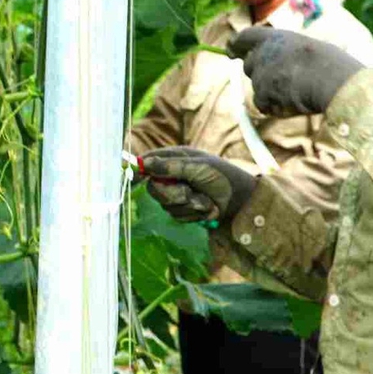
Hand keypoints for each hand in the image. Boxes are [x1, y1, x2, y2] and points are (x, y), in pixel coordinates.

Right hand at [141, 146, 256, 224]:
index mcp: (175, 158)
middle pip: (153, 188)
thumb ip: (171, 166)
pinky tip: (206, 207)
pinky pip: (177, 215)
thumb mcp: (197, 167)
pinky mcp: (182, 209)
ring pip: (165, 204)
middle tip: (187, 193)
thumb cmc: (222, 176)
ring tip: (205, 199)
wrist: (240, 200)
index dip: (138, 169)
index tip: (133, 178)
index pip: (148, 161)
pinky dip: (193, 213)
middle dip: (171, 193)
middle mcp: (172, 175)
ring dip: (188, 204)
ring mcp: (176, 192)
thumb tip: (145, 163)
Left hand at [229, 27, 363, 116]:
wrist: (332, 80)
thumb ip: (286, 53)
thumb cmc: (330, 65)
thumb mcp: (306, 48)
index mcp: (275, 37)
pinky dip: (274, 107)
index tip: (230, 50)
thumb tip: (281, 67)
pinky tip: (293, 103)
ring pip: (258, 88)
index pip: (246, 37)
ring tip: (297, 91)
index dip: (236, 44)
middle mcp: (262, 53)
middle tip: (282, 81)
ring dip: (272, 93)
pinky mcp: (262, 93)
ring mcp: (260, 74)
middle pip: (249, 66)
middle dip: (260, 74)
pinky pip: (262, 104)